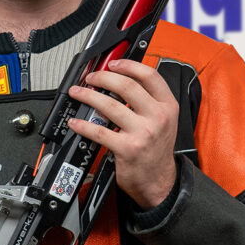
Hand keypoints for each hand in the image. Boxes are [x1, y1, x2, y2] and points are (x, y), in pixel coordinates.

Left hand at [67, 58, 178, 209]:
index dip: (128, 65)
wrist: (159, 180)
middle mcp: (157, 117)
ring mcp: (143, 133)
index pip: (149, 75)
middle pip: (126, 85)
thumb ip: (149, 100)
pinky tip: (75, 123)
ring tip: (78, 93)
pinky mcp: (128, 148)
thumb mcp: (164, 120)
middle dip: (103, 77)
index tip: (113, 63)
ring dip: (88, 96)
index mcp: (168, 106)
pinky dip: (83, 125)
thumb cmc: (157, 150)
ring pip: (109, 105)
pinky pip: (99, 131)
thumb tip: (121, 80)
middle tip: (91, 78)